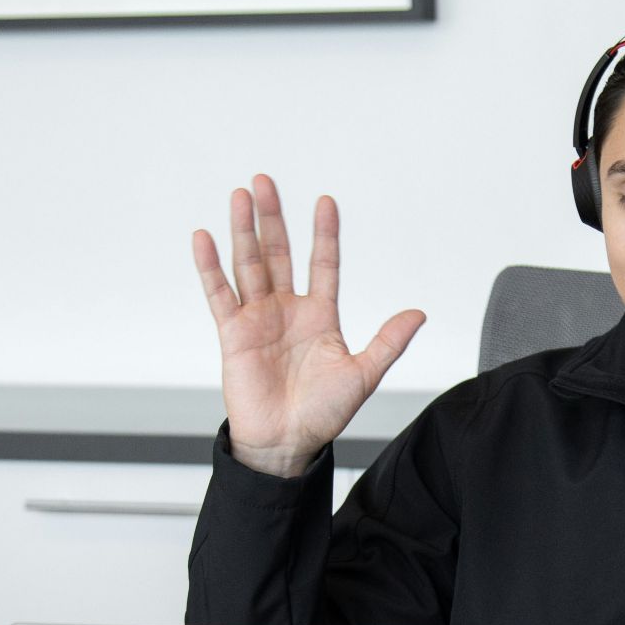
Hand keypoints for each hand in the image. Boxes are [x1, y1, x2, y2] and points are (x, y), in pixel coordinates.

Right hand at [193, 174, 425, 477]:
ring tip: (239, 196)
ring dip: (243, 230)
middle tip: (265, 182)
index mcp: (320, 316)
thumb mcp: (364, 374)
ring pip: (249, 264)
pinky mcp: (233, 333)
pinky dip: (211, 267)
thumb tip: (418, 314)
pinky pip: (220, 294)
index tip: (326, 202)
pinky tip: (205, 239)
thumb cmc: (323, 413)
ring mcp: (258, 319)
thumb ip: (389, 341)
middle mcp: (287, 310)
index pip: (323, 264)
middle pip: (278, 253)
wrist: (288, 442)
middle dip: (272, 217)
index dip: (324, 234)